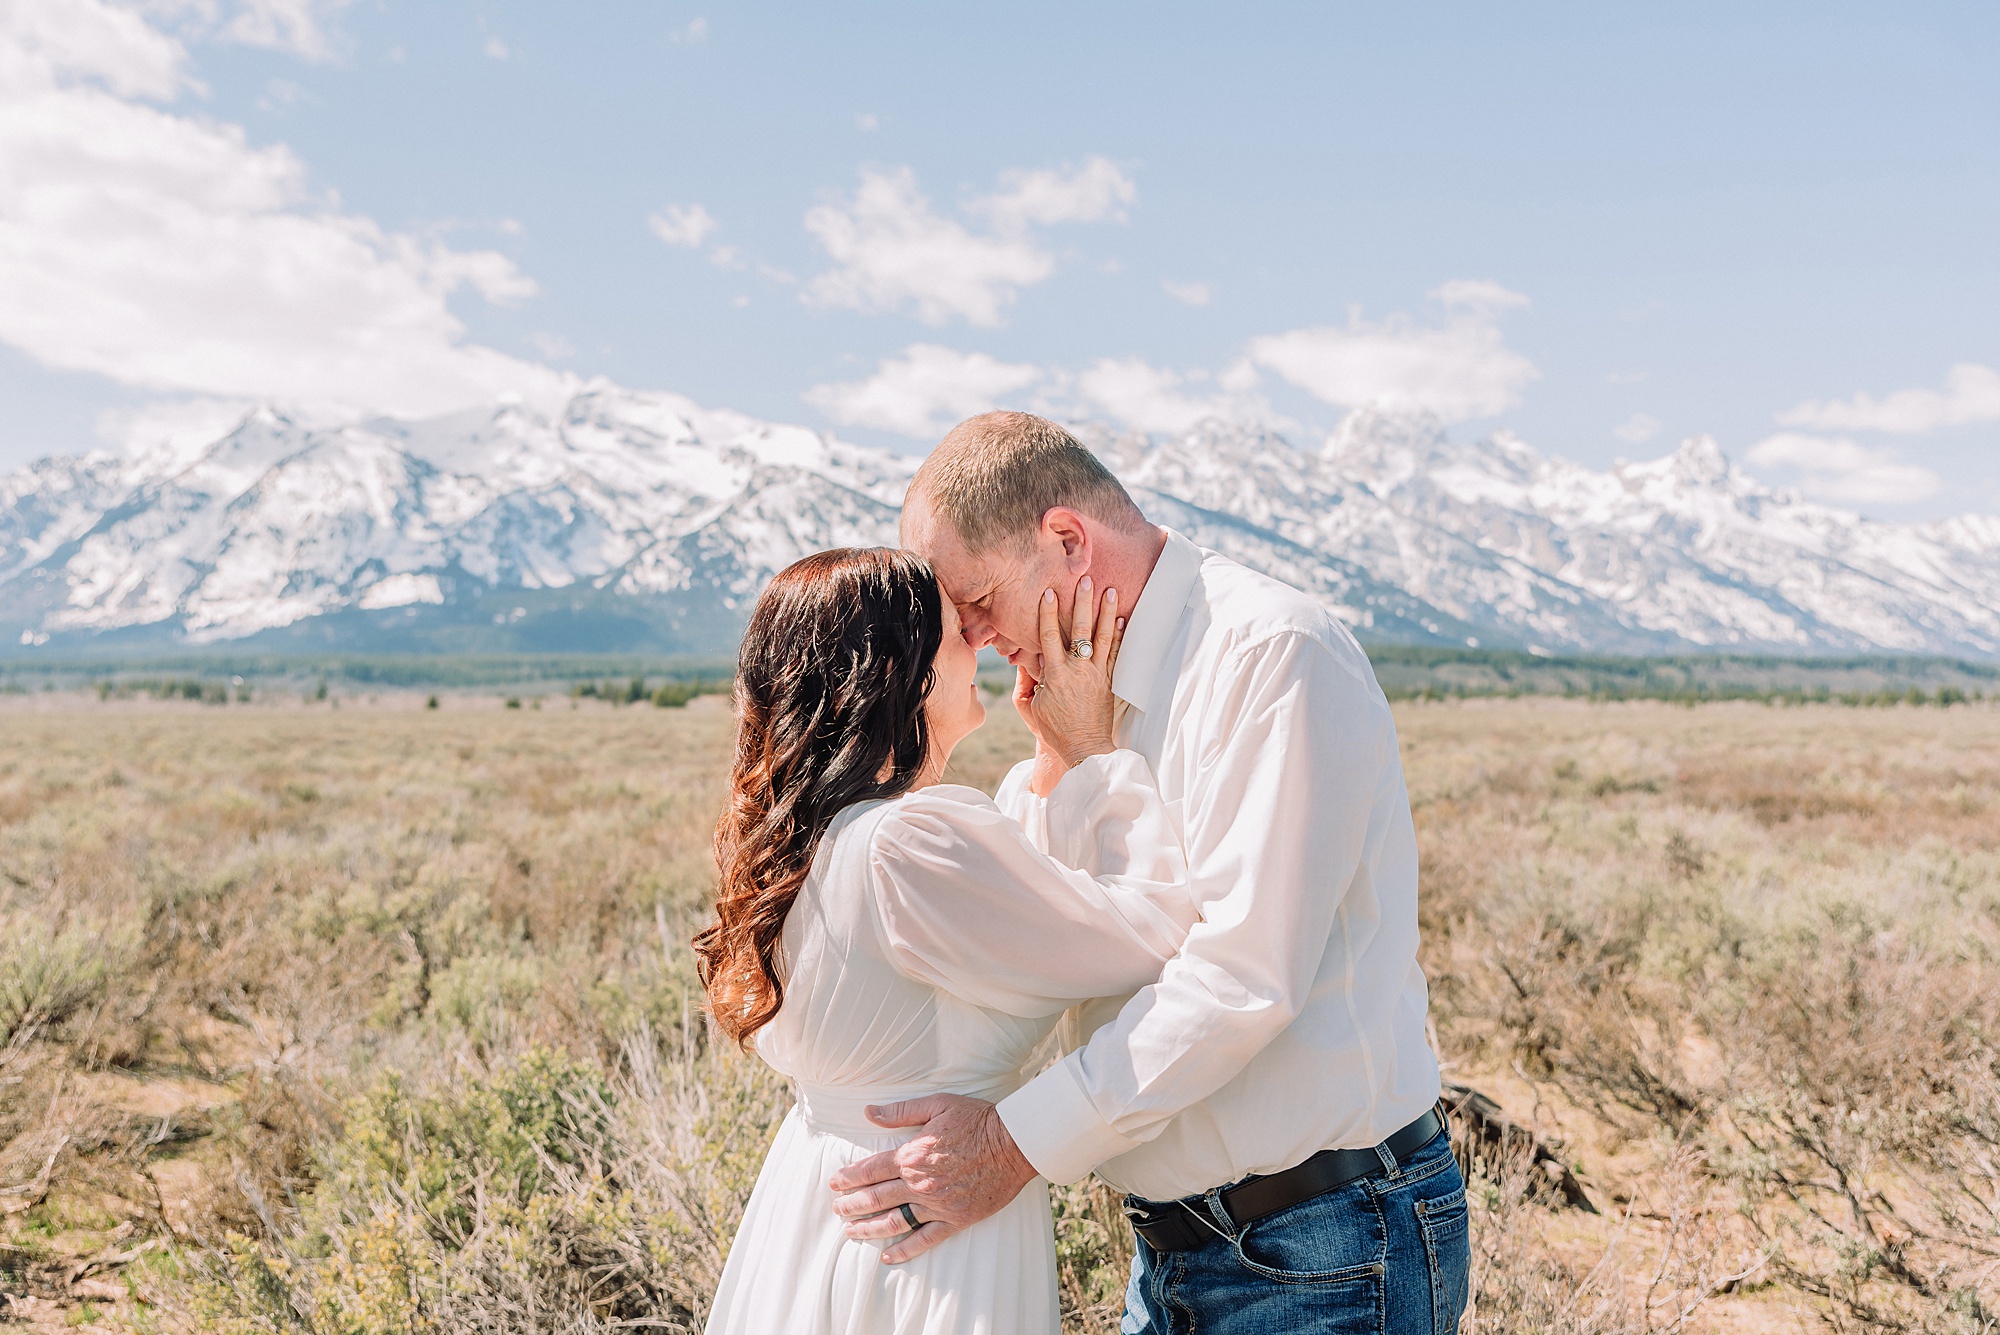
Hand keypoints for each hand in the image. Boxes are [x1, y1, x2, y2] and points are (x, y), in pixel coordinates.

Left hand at [827, 1094, 1036, 1263]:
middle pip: (876, 1198)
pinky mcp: (956, 1219)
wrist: (1015, 1143)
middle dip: (851, 1204)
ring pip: (894, 1221)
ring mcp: (937, 1205)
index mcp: (912, 1155)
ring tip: (851, 1233)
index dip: (849, 1177)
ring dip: (869, 1228)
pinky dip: (905, 1250)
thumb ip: (901, 1111)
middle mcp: (920, 1184)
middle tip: (837, 1210)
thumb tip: (869, 1112)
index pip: (870, 1170)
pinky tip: (889, 1256)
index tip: (835, 1183)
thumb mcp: (938, 1104)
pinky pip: (925, 1239)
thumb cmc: (977, 1119)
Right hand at [1013, 575, 1125, 776]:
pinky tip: (1121, 619)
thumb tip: (1031, 657)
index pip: (1049, 636)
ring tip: (1110, 590)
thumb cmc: (1054, 730)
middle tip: (1086, 580)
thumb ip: (1031, 680)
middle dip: (1082, 603)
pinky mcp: (1108, 682)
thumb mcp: (1033, 706)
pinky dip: (1118, 636)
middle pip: (1079, 630)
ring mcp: (1095, 674)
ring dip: (1105, 612)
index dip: (1048, 613)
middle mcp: (1077, 670)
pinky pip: (1115, 654)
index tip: (1049, 592)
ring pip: (1102, 637)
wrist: (1084, 748)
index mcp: (1055, 674)